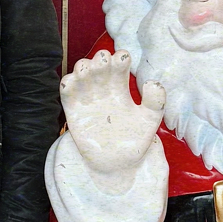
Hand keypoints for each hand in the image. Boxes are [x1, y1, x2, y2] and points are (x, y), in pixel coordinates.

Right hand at [59, 49, 165, 185]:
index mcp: (122, 88)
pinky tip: (73, 82)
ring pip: (81, 72)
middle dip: (100, 58)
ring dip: (83, 66)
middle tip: (104, 62)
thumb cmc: (134, 142)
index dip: (120, 57)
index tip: (123, 60)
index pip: (119, 64)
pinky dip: (67, 82)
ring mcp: (88, 99)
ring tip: (88, 70)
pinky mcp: (74, 110)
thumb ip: (155, 102)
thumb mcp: (149, 121)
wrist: (117, 164)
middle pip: (99, 63)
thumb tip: (152, 82)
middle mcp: (103, 89)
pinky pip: (66, 91)